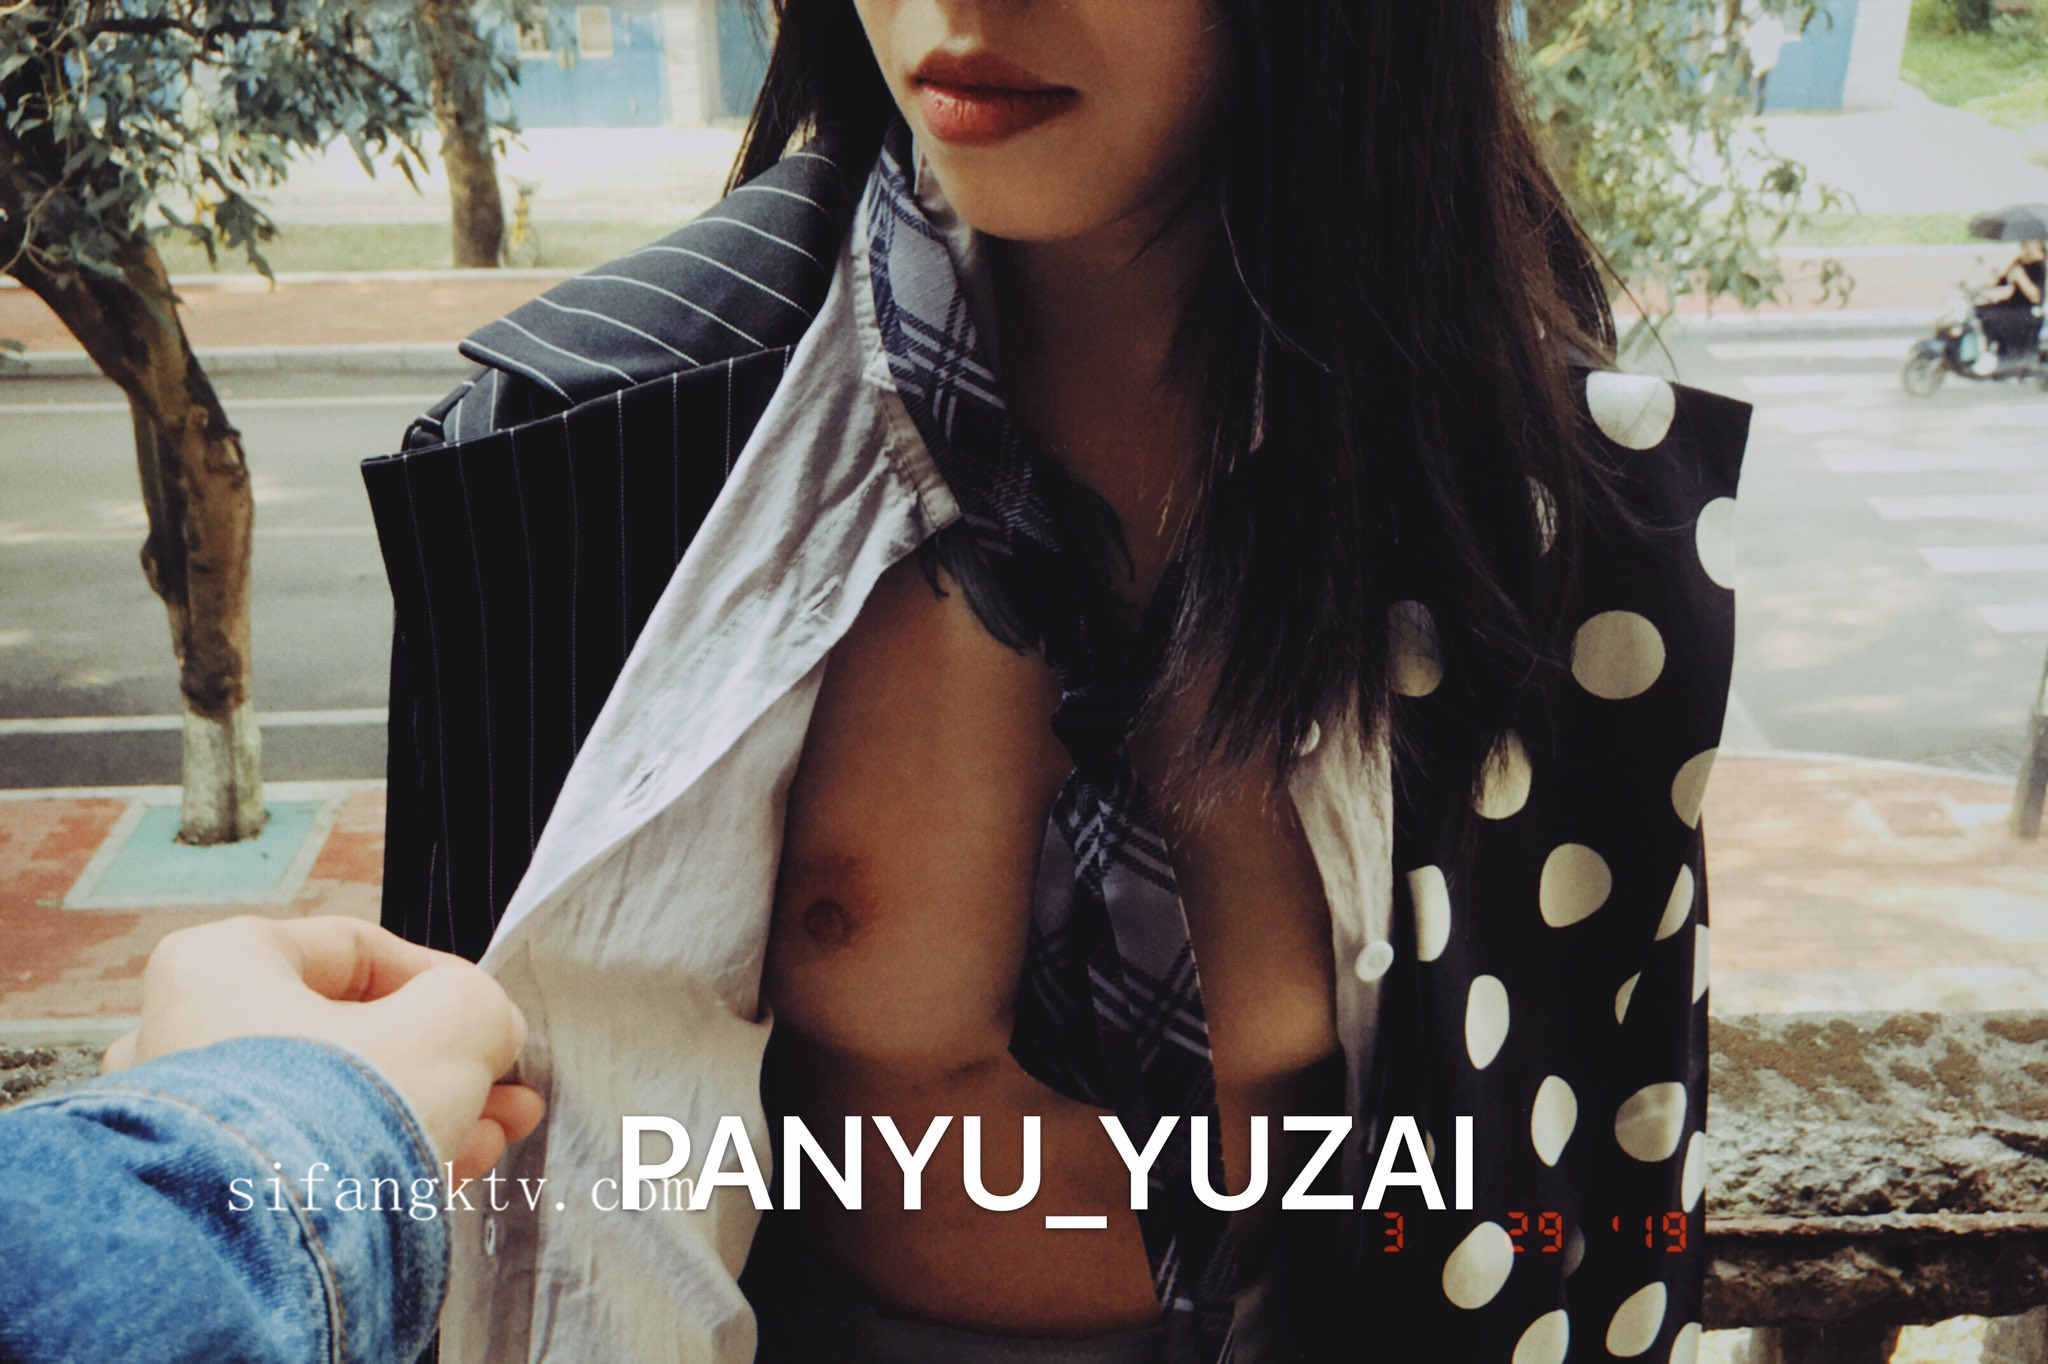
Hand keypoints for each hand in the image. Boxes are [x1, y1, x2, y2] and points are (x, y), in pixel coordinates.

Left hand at [103, 916, 544, 1184]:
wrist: (267, 1247)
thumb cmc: (339, 1111)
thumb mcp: (450, 1023)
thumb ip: (478, 1005)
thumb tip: (488, 1028)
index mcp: (220, 963)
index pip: (356, 950)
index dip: (441, 982)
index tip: (488, 1018)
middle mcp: (182, 1035)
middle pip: (349, 1035)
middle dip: (442, 1065)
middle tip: (502, 1089)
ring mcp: (187, 1123)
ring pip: (334, 1105)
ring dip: (423, 1116)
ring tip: (491, 1140)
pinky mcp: (204, 1193)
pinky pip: (306, 1161)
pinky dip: (374, 1165)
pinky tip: (444, 1175)